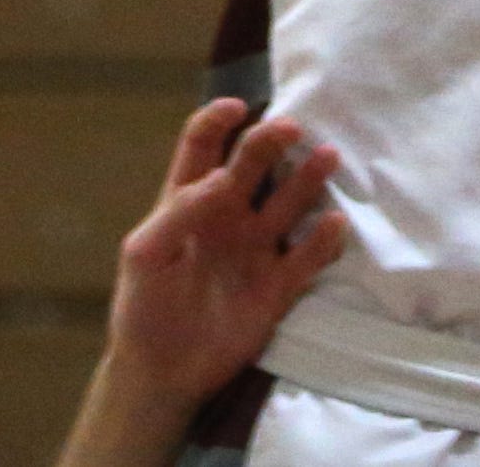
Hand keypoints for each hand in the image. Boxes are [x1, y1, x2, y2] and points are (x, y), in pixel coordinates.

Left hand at [101, 100, 346, 420]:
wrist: (161, 371)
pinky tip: (336, 222)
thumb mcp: (145, 254)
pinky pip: (306, 259)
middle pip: (251, 164)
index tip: (238, 108)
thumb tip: (219, 179)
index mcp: (188, 199)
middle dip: (271, 140)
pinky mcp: (276, 288)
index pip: (203, 144)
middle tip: (293, 128)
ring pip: (287, 203)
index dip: (218, 120)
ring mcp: (254, 250)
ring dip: (308, 179)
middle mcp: (226, 215)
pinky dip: (323, 241)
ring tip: (328, 157)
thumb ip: (177, 214)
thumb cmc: (143, 305)